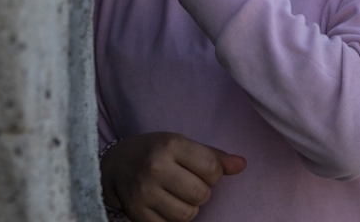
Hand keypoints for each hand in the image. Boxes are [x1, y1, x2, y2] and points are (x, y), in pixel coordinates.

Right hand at [101, 132, 246, 221]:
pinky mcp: (137, 214)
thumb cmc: (156, 152)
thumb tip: (242, 165)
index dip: (213, 174)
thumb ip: (213, 156)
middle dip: (201, 192)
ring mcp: (144, 192)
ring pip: (188, 215)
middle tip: (187, 184)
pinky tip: (163, 205)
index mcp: (170, 145)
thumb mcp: (182, 144)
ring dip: (188, 208)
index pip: (212, 169)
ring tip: (176, 195)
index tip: (201, 170)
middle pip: (201, 194)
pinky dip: (172, 219)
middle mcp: (155, 167)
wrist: (116, 166)